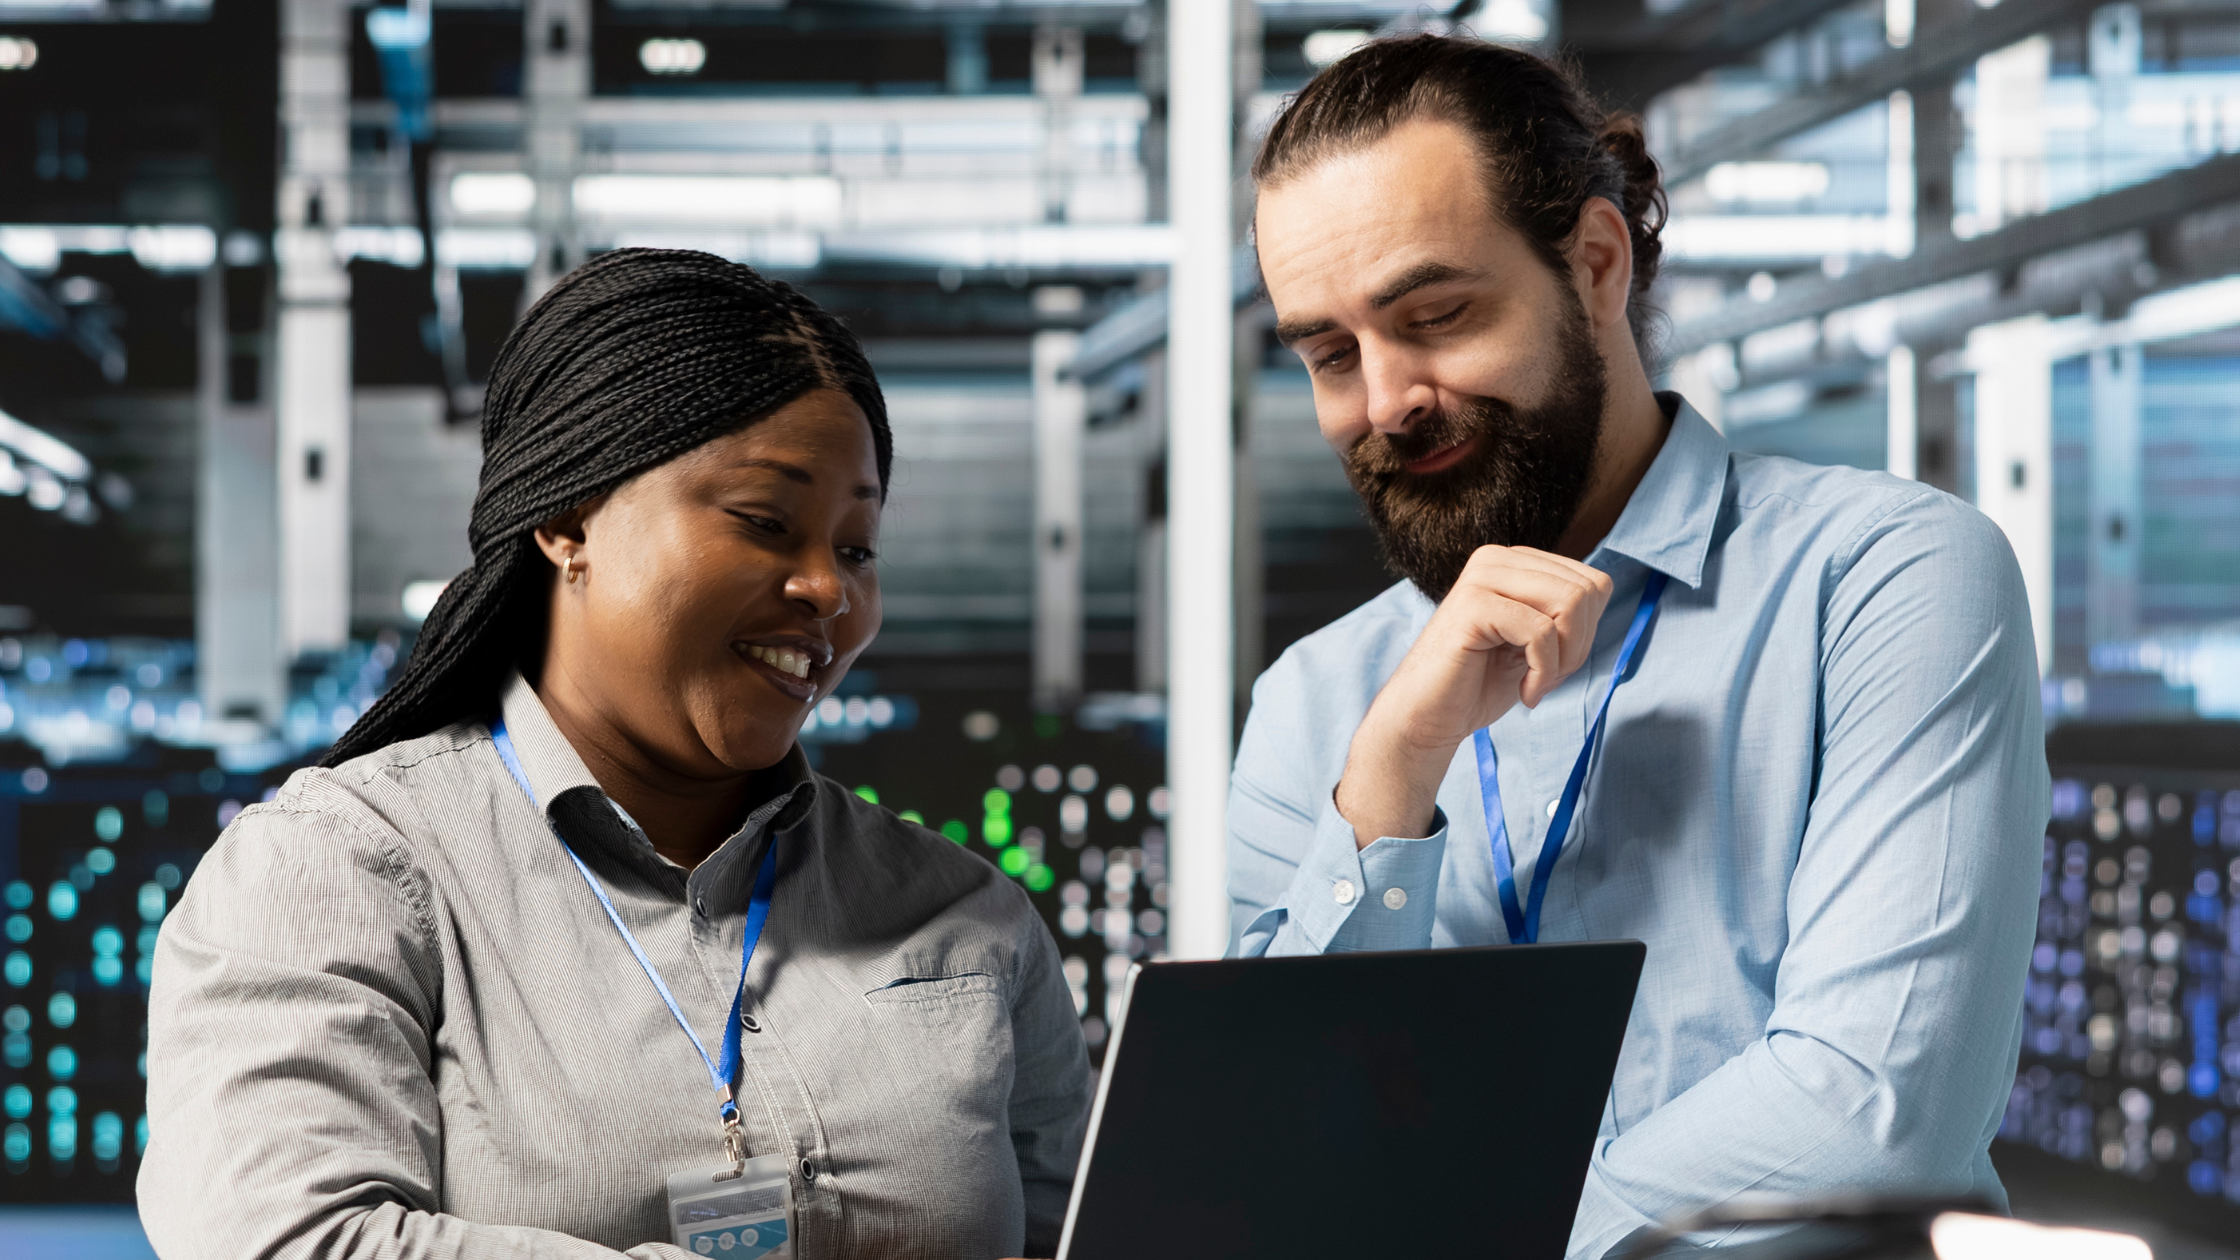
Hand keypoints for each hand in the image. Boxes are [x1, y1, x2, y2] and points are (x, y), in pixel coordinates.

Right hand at [1334, 546, 1612, 848]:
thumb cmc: (1478, 685)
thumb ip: (1563, 613)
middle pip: (1587, 591)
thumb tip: (1601, 589)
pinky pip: (1542, 632)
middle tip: (1546, 678)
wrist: (1427, 719)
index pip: (1593, 582)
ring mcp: (1482, 577)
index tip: (1556, 664)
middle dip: (1579, 646)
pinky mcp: (1473, 605)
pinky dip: (1544, 671)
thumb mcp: (1533, 641)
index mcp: (1513, 562)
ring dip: (1564, 658)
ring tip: (1536, 684)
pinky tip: (1524, 692)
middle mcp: (1496, 558)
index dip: (1588, 631)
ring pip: (1570, 604)